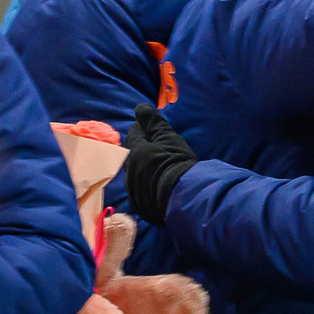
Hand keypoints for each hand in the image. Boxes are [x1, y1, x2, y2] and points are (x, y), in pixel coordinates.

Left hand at [124, 104, 195, 225]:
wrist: (183, 199)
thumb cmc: (177, 163)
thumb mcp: (168, 137)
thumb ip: (153, 121)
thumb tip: (140, 107)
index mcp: (134, 152)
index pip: (135, 133)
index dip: (145, 130)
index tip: (156, 131)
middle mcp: (129, 171)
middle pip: (134, 155)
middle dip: (144, 151)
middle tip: (160, 150)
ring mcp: (133, 191)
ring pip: (136, 175)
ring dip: (145, 170)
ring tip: (161, 170)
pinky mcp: (140, 206)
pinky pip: (141, 193)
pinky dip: (148, 188)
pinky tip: (160, 188)